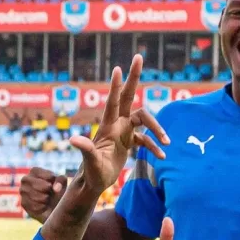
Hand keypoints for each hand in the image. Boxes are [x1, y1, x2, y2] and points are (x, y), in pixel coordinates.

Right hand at [18, 167, 65, 222]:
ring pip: (33, 195)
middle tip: (49, 192)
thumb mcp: (62, 183)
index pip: (39, 172)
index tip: (53, 183)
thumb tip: (56, 188)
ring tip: (47, 199)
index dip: (49, 179)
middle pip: (34, 183)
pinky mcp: (23, 203)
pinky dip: (42, 207)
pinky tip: (44, 206)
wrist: (52, 207)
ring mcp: (22, 191)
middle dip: (45, 189)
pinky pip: (33, 206)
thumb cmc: (57, 191)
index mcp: (34, 171)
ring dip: (44, 199)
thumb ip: (61, 181)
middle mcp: (25, 179)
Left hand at [69, 55, 168, 192]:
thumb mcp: (90, 162)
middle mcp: (116, 125)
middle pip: (128, 97)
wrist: (94, 183)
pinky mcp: (129, 142)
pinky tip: (161, 157)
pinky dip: (154, 147)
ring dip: (157, 130)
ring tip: (167, 143)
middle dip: (133, 78)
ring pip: (145, 121)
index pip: (113, 102)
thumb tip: (73, 140)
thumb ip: (85, 149)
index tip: (118, 68)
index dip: (116, 86)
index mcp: (108, 127)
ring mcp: (124, 132)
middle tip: (138, 56)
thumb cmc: (91, 173)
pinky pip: (146, 139)